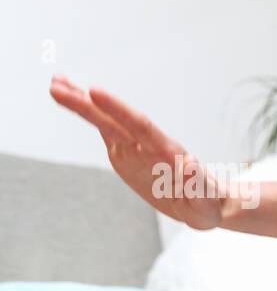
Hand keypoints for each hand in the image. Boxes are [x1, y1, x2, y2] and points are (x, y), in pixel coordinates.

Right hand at [48, 75, 225, 228]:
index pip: (140, 127)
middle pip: (115, 120)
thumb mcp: (204, 205)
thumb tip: (192, 167)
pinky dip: (88, 115)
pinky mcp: (126, 154)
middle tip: (56, 85)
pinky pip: (105, 131)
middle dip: (87, 104)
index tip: (94, 92)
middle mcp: (148, 145)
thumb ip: (196, 188)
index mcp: (166, 153)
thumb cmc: (207, 205)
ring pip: (106, 122)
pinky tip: (70, 100)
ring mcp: (135, 148)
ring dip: (81, 103)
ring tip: (55, 84)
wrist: (206, 201)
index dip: (117, 109)